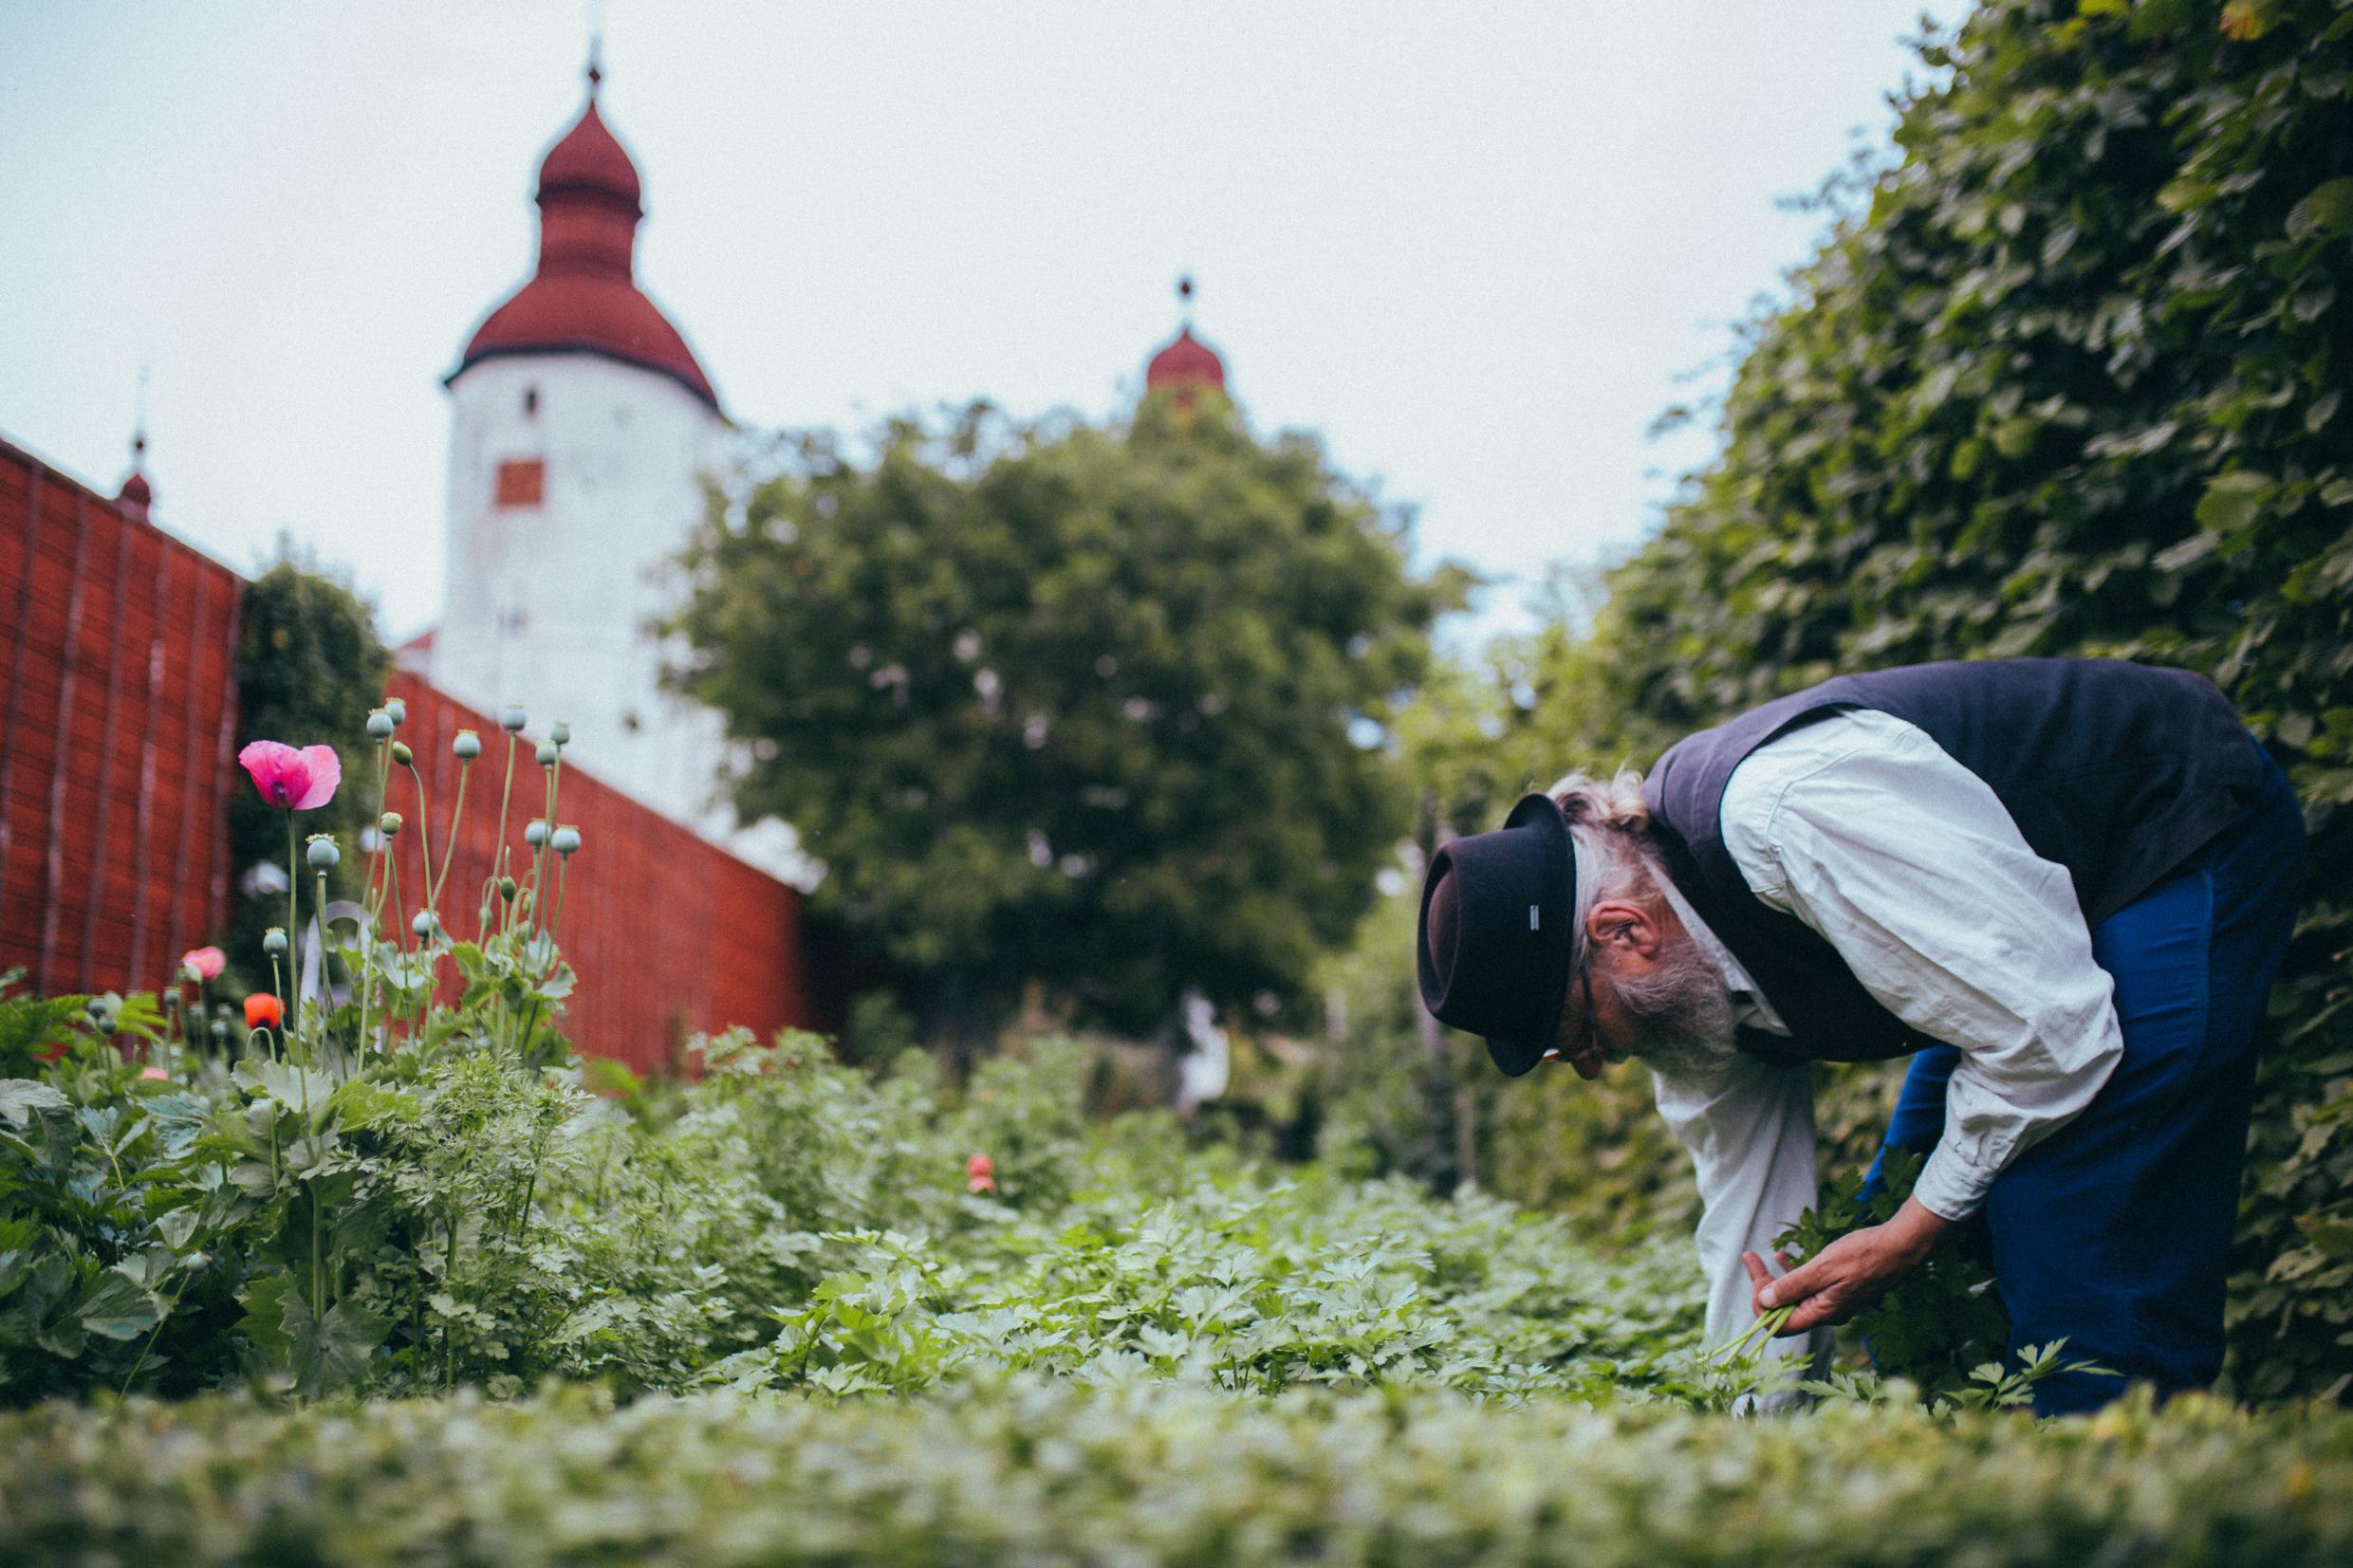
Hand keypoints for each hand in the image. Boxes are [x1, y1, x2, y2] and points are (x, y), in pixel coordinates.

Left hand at [1740, 1197, 1950, 1334]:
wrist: (1900, 1247)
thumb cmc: (1864, 1255)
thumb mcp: (1823, 1268)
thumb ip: (1794, 1286)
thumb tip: (1765, 1301)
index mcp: (1822, 1313)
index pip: (1779, 1325)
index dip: (1761, 1305)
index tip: (1756, 1277)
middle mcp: (1826, 1313)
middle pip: (1783, 1310)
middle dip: (1763, 1286)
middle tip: (1751, 1259)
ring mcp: (1832, 1302)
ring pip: (1794, 1297)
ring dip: (1774, 1279)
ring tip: (1759, 1256)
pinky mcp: (1838, 1290)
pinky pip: (1808, 1288)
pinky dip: (1793, 1274)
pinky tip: (1784, 1257)